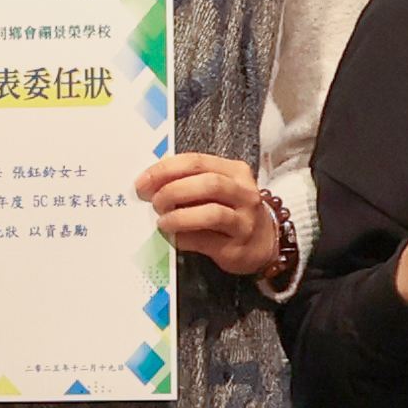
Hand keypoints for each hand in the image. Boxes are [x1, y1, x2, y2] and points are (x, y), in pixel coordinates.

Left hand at [142, 151, 283, 278]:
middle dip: (173, 191)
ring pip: (211, 213)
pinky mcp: (237, 247)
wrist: (263, 242)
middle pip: (207, 184)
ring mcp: (244, 221)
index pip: (197, 161)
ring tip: (163, 221)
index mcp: (235, 171)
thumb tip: (150, 184)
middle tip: (154, 202)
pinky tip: (174, 237)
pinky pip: (206, 240)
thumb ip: (190, 181)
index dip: (165, 170)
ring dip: (179, 216)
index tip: (143, 182)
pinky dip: (184, 238)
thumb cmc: (231, 210)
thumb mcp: (219, 188)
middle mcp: (244, 193)